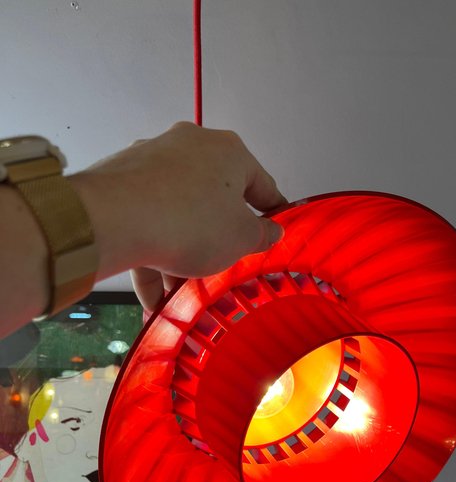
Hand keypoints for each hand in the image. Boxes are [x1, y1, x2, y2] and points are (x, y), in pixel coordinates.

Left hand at [71, 122, 286, 309]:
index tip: (275, 232)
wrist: (113, 218)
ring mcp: (152, 160)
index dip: (273, 214)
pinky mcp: (121, 180)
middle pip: (214, 200)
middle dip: (217, 239)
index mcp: (229, 152)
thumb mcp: (242, 239)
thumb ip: (262, 236)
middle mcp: (191, 146)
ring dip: (181, 254)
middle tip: (221, 269)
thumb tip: (271, 230)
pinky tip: (152, 295)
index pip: (262, 185)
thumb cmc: (192, 223)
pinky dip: (153, 255)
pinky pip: (147, 220)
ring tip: (179, 293)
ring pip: (178, 213)